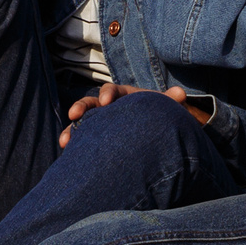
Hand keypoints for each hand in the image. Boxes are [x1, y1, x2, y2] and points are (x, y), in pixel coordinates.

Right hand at [59, 82, 208, 145]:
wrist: (156, 133)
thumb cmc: (159, 116)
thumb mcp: (165, 108)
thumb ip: (171, 101)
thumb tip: (180, 94)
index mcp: (124, 96)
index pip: (112, 90)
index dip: (108, 94)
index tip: (106, 100)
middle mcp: (108, 107)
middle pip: (91, 103)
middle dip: (82, 107)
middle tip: (74, 114)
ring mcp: (100, 123)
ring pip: (82, 123)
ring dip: (71, 129)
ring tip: (65, 141)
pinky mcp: (95, 138)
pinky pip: (82, 141)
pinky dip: (74, 146)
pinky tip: (68, 154)